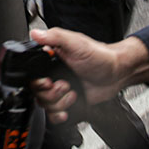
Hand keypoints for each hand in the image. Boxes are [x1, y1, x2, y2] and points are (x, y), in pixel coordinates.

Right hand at [29, 28, 145, 122]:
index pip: (32, 75)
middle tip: (65, 85)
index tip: (48, 82)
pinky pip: (54, 114)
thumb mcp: (76, 43)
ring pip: (45, 105)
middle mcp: (53, 75)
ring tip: (72, 93)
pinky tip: (67, 109)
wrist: (116, 73)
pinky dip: (58, 115)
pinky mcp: (67, 102)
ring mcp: (60, 90)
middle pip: (37, 92)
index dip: (38, 82)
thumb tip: (36, 34)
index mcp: (51, 60)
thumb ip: (55, 37)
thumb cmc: (100, 56)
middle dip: (52, 93)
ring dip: (59, 103)